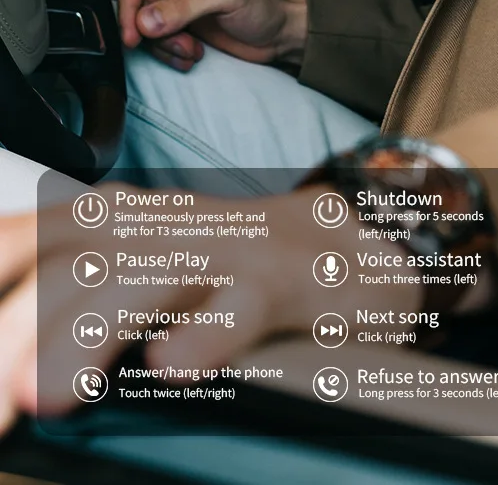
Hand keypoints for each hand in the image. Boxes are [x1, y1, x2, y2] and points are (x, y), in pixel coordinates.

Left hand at [0, 185, 422, 425]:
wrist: (346, 241)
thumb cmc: (223, 265)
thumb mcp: (137, 265)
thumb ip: (71, 296)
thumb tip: (8, 360)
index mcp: (115, 221)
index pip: (33, 236)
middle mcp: (159, 226)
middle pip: (74, 264)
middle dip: (19, 325)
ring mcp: (221, 251)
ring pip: (147, 278)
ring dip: (90, 333)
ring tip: (47, 393)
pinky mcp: (279, 284)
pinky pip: (239, 307)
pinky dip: (204, 336)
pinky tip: (172, 367)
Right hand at [118, 0, 307, 70]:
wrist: (282, 32)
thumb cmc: (265, 4)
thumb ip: (185, 6)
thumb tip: (146, 20)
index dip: (127, 6)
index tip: (132, 35)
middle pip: (135, 4)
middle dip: (151, 31)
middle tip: (179, 43)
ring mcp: (175, 2)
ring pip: (144, 28)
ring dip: (165, 46)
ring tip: (193, 49)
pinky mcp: (179, 25)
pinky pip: (156, 42)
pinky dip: (170, 54)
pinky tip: (193, 54)